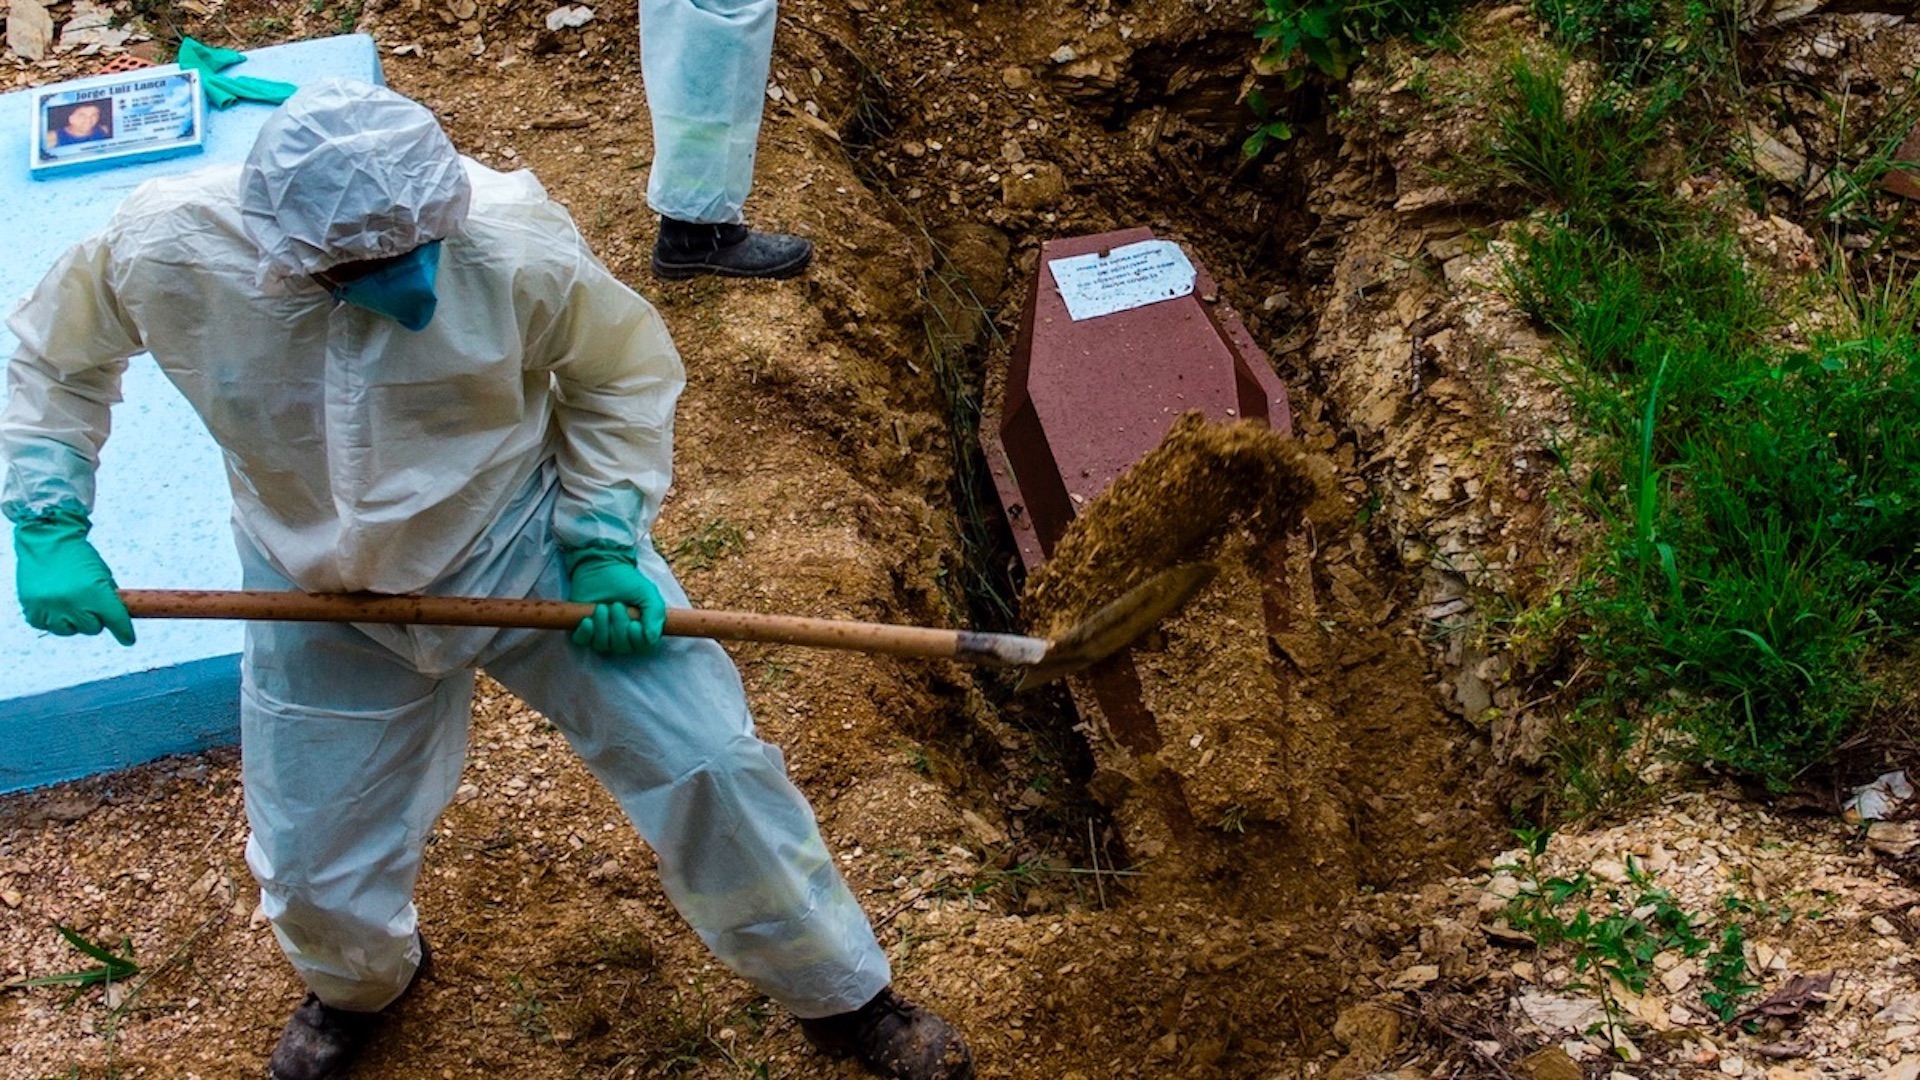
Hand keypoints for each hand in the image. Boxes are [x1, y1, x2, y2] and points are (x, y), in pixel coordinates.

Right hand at [13, 507, 135, 645]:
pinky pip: (48, 626)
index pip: (115, 620)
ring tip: (69, 601)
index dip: (124, 631)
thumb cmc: (79, 556)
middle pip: (93, 628)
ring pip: (70, 630)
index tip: (128, 638)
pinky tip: (54, 604)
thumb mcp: (102, 574)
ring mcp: (50, 608)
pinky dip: (53, 618)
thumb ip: (109, 598)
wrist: (47, 539)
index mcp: (94, 592)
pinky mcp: (32, 610)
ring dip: (73, 621)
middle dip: (95, 618)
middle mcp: (72, 603)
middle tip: (89, 603)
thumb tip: (116, 621)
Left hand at [565, 548, 664, 655]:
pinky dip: (585, 633)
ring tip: (601, 607)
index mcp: (641, 629)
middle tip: (616, 606)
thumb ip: (655, 614)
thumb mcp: (647, 593)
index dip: (637, 640)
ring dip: (602, 626)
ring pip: (603, 645)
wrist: (602, 566)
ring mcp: (602, 635)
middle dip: (619, 627)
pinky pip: (583, 642)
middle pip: (622, 647)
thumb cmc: (627, 580)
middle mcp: (622, 636)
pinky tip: (588, 620)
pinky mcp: (584, 630)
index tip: (633, 624)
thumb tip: (652, 638)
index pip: (643, 647)